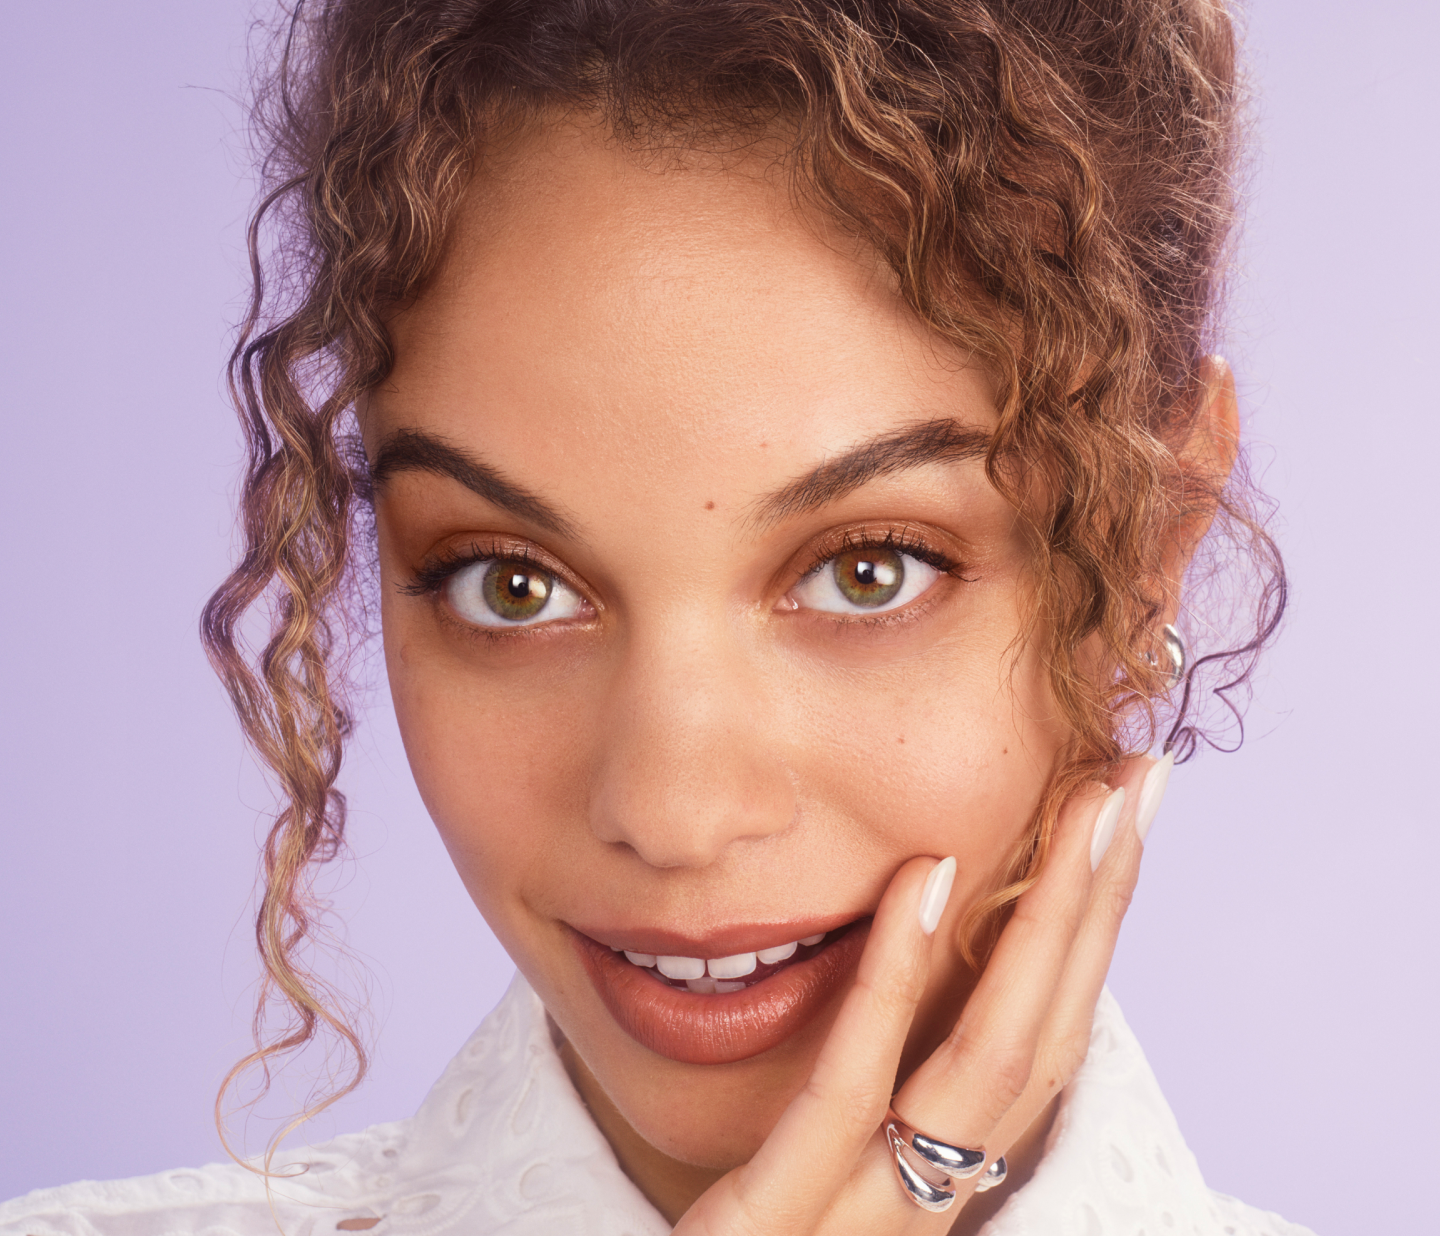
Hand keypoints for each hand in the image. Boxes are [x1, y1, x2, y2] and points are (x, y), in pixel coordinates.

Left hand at [672, 756, 1159, 1234]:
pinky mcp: (761, 1233)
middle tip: (1141, 784)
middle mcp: (926, 1215)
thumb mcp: (814, 1174)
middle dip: (1100, 909)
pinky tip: (925, 881)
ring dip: (1045, 927)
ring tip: (1083, 809)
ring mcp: (857, 1230)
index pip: (1041, 1051)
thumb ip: (868, 1091)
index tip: (1119, 825)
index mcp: (937, 1193)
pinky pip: (843, 1100)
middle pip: (1041, 1046)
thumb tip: (919, 958)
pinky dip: (892, 985)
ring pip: (981, 1071)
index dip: (1094, 938)